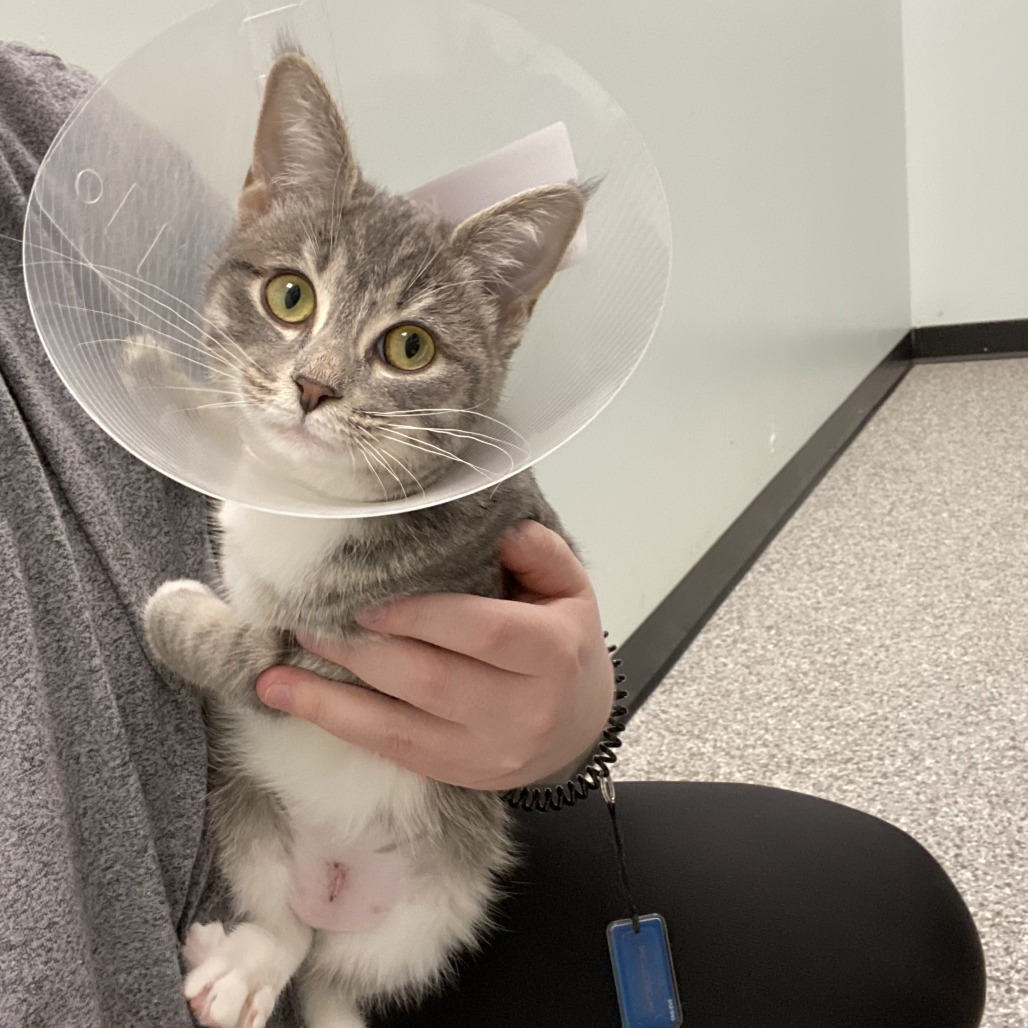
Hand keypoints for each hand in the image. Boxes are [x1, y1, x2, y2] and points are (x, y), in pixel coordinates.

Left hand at [255, 521, 614, 790]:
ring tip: (275, 670)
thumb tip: (496, 527)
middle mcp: (522, 710)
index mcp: (552, 653)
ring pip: (398, 727)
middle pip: (430, 679)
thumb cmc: (563, 643)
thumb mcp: (568, 588)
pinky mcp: (457, 775)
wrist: (578, 725)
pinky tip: (290, 700)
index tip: (366, 596)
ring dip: (329, 698)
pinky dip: (336, 724)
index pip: (482, 630)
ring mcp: (487, 753)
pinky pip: (391, 752)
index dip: (420, 612)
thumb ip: (537, 552)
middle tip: (306, 618)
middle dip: (360, 651)